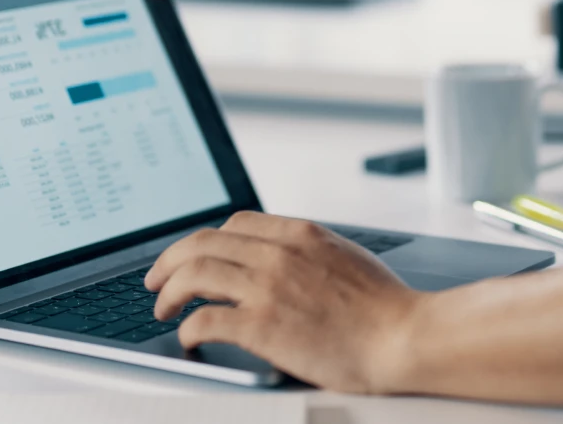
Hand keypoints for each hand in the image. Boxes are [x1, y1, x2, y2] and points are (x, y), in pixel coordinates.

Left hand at [144, 212, 424, 392]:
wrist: (405, 337)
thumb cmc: (386, 308)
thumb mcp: (345, 257)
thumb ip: (309, 253)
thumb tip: (283, 258)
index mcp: (299, 233)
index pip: (235, 224)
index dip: (206, 241)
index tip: (194, 258)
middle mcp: (278, 253)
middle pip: (203, 243)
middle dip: (169, 261)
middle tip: (156, 280)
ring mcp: (268, 288)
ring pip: (195, 273)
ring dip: (169, 290)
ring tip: (163, 308)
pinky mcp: (263, 326)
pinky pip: (205, 319)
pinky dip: (187, 327)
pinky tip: (188, 337)